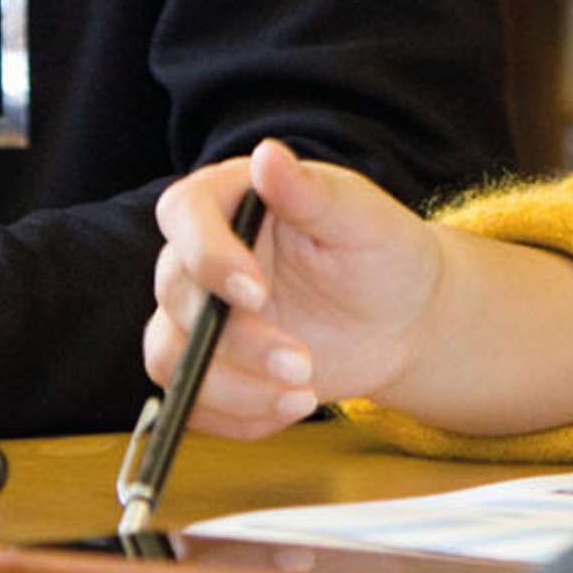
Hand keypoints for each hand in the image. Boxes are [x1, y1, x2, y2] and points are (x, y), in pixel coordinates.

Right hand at [143, 137, 444, 439]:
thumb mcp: (361, 219)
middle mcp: (201, 256)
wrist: (402, 318)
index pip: (183, 214)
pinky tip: (292, 407)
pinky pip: (192, 402)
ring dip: (232, 388)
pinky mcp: (209, 367)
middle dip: (237, 339)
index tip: (255, 292)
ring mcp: (199, 316)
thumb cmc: (383, 253)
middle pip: (177, 296)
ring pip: (169, 357)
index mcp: (229, 200)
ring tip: (305, 393)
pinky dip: (237, 417)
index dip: (207, 255)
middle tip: (303, 364)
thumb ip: (310, 192)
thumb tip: (267, 155)